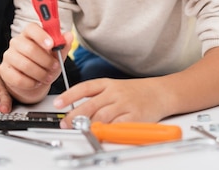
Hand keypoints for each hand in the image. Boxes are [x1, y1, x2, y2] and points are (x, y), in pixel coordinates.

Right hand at [0, 22, 73, 103]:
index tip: (51, 45)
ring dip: (40, 73)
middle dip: (46, 61)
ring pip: (25, 64)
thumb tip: (69, 36)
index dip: (41, 36)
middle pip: (30, 48)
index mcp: (29, 34)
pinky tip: (36, 82)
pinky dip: (31, 83)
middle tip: (55, 67)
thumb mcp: (56, 56)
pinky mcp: (4, 70)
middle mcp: (16, 42)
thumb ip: (63, 46)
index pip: (32, 28)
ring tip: (47, 77)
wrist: (33, 82)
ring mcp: (8, 56)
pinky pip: (18, 78)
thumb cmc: (44, 64)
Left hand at [52, 77, 168, 126]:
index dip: (69, 95)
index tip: (58, 103)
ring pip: (102, 116)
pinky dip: (108, 131)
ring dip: (89, 125)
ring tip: (80, 130)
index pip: (84, 88)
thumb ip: (96, 97)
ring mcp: (124, 104)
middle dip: (75, 116)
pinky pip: (118, 125)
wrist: (160, 92)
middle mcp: (114, 93)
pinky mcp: (135, 116)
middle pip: (90, 105)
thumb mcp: (113, 87)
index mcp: (107, 83)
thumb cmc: (135, 91)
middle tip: (66, 124)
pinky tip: (100, 134)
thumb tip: (76, 110)